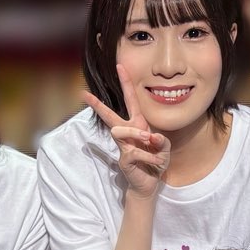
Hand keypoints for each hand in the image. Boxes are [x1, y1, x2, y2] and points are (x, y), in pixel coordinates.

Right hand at [81, 67, 170, 201]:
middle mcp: (128, 132)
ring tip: (152, 145)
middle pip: (110, 116)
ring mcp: (124, 146)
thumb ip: (162, 142)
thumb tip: (151, 137)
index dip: (126, 83)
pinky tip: (156, 164)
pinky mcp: (124, 158)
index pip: (131, 100)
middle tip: (84, 94)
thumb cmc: (156, 162)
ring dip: (139, 137)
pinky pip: (136, 152)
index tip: (120, 66)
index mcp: (139, 124)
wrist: (150, 183)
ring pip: (120, 131)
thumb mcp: (165, 149)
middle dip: (98, 105)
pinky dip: (151, 158)